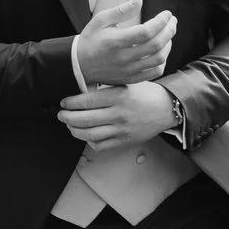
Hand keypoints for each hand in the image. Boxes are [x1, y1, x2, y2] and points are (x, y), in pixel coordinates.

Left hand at [58, 82, 178, 149]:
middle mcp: (119, 114)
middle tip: (61, 115)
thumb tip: (81, 91)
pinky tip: (86, 134)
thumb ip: (105, 87)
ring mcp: (121, 130)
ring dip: (74, 130)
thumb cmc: (145, 93)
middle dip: (67, 118)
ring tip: (70, 125)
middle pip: (84, 119)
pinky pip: (101, 145)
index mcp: (118, 96)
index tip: (64, 103)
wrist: (166, 108)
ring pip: (89, 134)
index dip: (70, 103)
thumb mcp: (126, 83)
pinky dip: (89, 141)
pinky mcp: (125, 141)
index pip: (85, 101)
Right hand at [74, 0, 176, 86]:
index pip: (147, 31)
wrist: (78, 65)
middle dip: (169, 30)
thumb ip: (121, 11)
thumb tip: (139, 1)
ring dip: (168, 45)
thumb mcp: (101, 20)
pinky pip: (154, 72)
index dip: (161, 21)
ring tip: (168, 34)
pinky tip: (161, 51)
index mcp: (116, 41)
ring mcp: (128, 70)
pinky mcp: (130, 79)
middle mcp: (124, 58)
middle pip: (156, 45)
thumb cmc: (90, 40)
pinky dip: (162, 61)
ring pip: (159, 59)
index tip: (167, 14)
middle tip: (172, 21)